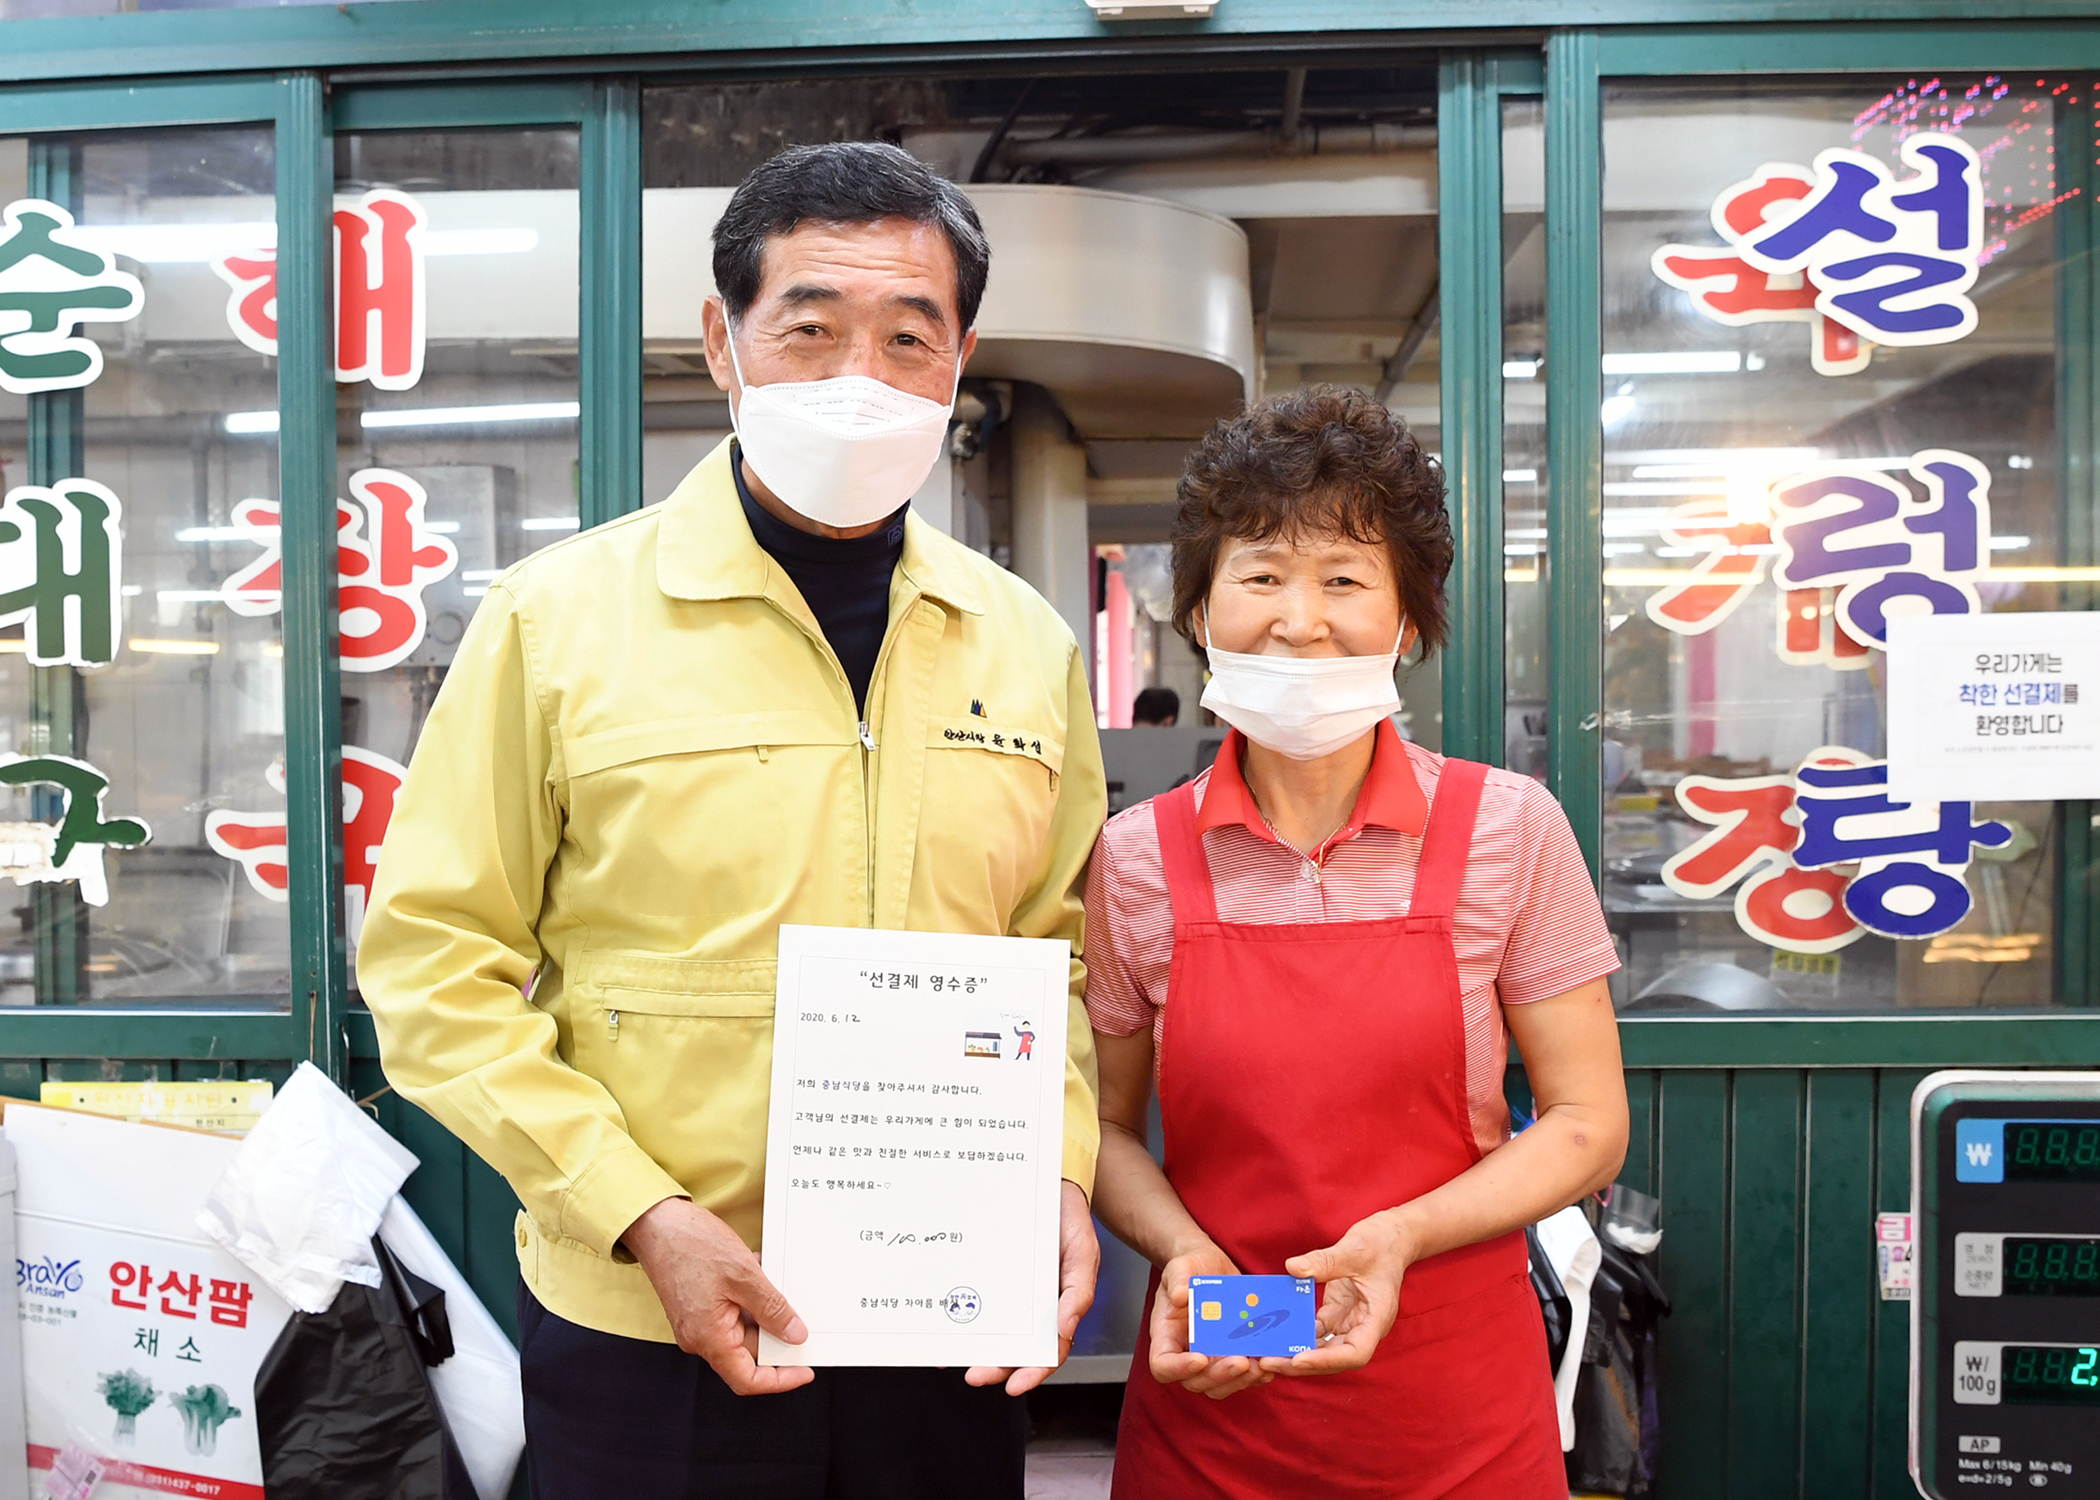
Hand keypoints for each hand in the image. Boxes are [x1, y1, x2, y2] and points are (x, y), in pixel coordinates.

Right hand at [622, 1197, 813, 1395]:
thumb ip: (772, 1309)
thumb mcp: (744, 1275)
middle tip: (801, 1315)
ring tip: (773, 1280)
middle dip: (776, 1335)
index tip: (804, 1370)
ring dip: (763, 1310)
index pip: (747, 1379)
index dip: (780, 1380)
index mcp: (708, 1338)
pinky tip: (757, 1272)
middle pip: (748, 1354)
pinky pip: (732, 1313)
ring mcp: (698, 1323)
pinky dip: (750, 1297)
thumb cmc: (690, 1245)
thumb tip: (794, 1335)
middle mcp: (700, 1337)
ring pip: (743, 1330)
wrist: (656, 1222)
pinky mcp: (698, 1308)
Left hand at [967, 1179, 1099, 1395]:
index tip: (1014, 1385)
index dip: (1033, 1371)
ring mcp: (1008, 1289)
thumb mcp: (1084, 1250)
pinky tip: (941, 1319)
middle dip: (995, 1366)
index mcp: (1058, 1306)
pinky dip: (957, 1311)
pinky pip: (971, 1294)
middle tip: (974, 1375)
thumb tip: (1066, 1330)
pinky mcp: (986, 1270)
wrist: (1048, 1179)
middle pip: (1015, 1346)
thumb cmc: (1069, 1218)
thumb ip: (1079, 1290)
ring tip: (951, 1355)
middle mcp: (1031, 1304)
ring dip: (973, 1344)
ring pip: (991, 1326)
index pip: (1049, 1350)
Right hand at [1146, 1241, 1272, 1399]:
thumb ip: (1177, 1279)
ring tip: (1260, 1366)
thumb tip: (1179, 1296)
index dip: (1179, 1369)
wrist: (1211, 1267)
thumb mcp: (1180, 1267)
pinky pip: (1242, 1376)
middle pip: (1196, 1381)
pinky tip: (1270, 1363)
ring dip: (1241, 1380)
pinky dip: (1256, 1375)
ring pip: (1221, 1385)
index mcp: (1166, 1336)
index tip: (1200, 1358)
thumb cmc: (1190, 1269)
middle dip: (1220, 1376)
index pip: (1163, 1365)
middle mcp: (1186, 1353)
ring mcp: (1210, 1358)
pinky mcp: (1230, 1356)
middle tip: (1240, 1362)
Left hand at [1268, 1210, 1413, 1377]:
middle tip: (1268, 1361)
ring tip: (1267, 1353)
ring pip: (1323, 1348)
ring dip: (1297, 1352)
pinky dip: (1298, 1334)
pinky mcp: (1338, 1313)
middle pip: (1335, 1358)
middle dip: (1303, 1363)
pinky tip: (1276, 1332)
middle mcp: (1364, 1327)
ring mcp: (1350, 1322)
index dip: (1327, 1360)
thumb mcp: (1353, 1249)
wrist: (1391, 1237)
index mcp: (1377, 1318)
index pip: (1355, 1352)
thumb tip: (1292, 1268)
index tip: (1299, 1359)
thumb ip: (1324, 1261)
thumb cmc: (1382, 1244)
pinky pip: (1317, 1330)